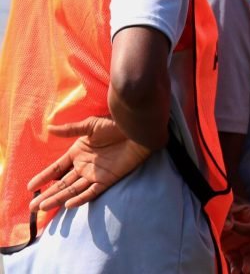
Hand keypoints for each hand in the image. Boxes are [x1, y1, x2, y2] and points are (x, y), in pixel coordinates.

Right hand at [27, 116, 151, 211]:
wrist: (137, 130)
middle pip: (61, 184)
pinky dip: (81, 198)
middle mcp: (84, 166)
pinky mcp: (108, 179)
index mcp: (77, 153)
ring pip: (73, 189)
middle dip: (46, 195)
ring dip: (58, 198)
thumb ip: (70, 130)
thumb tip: (49, 128)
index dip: (43, 177)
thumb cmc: (116, 125)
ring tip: (42, 207)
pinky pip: (92, 191)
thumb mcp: (90, 125)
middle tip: (32, 207)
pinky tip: (69, 204)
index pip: (56, 169)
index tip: (30, 187)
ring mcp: (95, 174)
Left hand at [222, 198, 249, 273]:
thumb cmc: (224, 203)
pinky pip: (235, 260)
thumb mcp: (227, 205)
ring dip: (248, 264)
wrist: (213, 206)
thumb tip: (228, 225)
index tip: (231, 227)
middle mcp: (249, 233)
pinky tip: (234, 272)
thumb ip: (228, 214)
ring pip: (249, 256)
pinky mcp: (231, 251)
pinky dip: (235, 267)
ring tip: (245, 270)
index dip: (246, 230)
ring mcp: (240, 243)